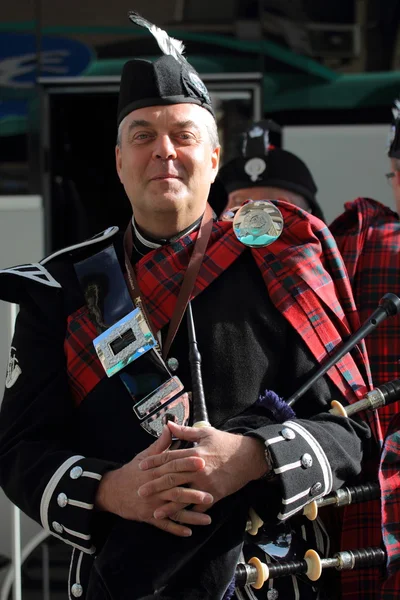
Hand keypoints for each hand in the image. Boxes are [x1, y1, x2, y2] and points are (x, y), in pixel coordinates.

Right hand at [95, 425, 213, 536]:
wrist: (112, 491)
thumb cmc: (132, 471)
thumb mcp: (145, 456)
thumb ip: (160, 444)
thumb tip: (170, 426)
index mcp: (155, 471)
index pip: (173, 466)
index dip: (187, 463)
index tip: (202, 461)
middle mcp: (154, 488)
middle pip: (175, 490)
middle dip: (193, 493)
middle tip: (211, 494)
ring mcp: (152, 504)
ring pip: (173, 510)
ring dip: (190, 515)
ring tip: (207, 518)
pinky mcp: (149, 517)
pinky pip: (164, 525)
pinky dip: (175, 529)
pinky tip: (189, 532)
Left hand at [137, 421, 267, 519]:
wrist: (249, 457)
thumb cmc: (226, 443)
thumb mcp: (205, 433)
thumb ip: (185, 432)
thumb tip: (168, 425)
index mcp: (194, 454)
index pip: (169, 458)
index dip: (154, 462)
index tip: (141, 467)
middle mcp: (197, 470)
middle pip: (171, 478)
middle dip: (155, 486)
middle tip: (140, 492)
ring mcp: (206, 484)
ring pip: (183, 497)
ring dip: (168, 506)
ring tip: (155, 513)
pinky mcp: (214, 495)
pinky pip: (199, 507)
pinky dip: (189, 514)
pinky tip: (179, 520)